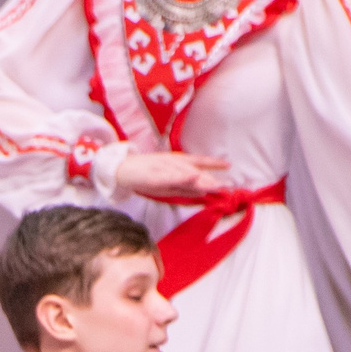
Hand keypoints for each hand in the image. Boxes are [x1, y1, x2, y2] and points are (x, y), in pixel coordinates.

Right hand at [114, 151, 231, 200]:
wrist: (121, 170)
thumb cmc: (145, 173)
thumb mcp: (167, 181)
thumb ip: (184, 186)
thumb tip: (203, 190)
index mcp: (176, 163)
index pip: (198, 161)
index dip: (213, 163)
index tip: (229, 165)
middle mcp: (172, 163)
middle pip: (194, 171)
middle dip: (210, 180)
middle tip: (227, 187)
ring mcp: (162, 169)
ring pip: (184, 174)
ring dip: (200, 179)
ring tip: (215, 185)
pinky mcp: (153, 177)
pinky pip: (169, 178)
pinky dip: (180, 178)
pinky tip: (192, 178)